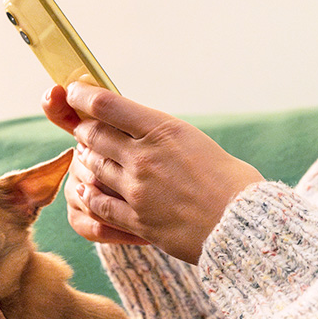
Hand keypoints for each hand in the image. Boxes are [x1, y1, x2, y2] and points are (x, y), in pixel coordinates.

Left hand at [43, 83, 263, 263]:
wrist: (243, 224)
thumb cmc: (231, 182)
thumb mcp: (195, 142)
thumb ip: (162, 136)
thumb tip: (140, 132)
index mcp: (163, 130)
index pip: (106, 104)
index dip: (82, 97)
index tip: (74, 93)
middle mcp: (144, 157)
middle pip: (93, 135)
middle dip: (84, 130)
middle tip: (84, 129)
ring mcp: (138, 190)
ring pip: (93, 168)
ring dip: (87, 161)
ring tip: (88, 156)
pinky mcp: (137, 220)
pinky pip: (99, 204)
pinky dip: (89, 195)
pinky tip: (88, 190)